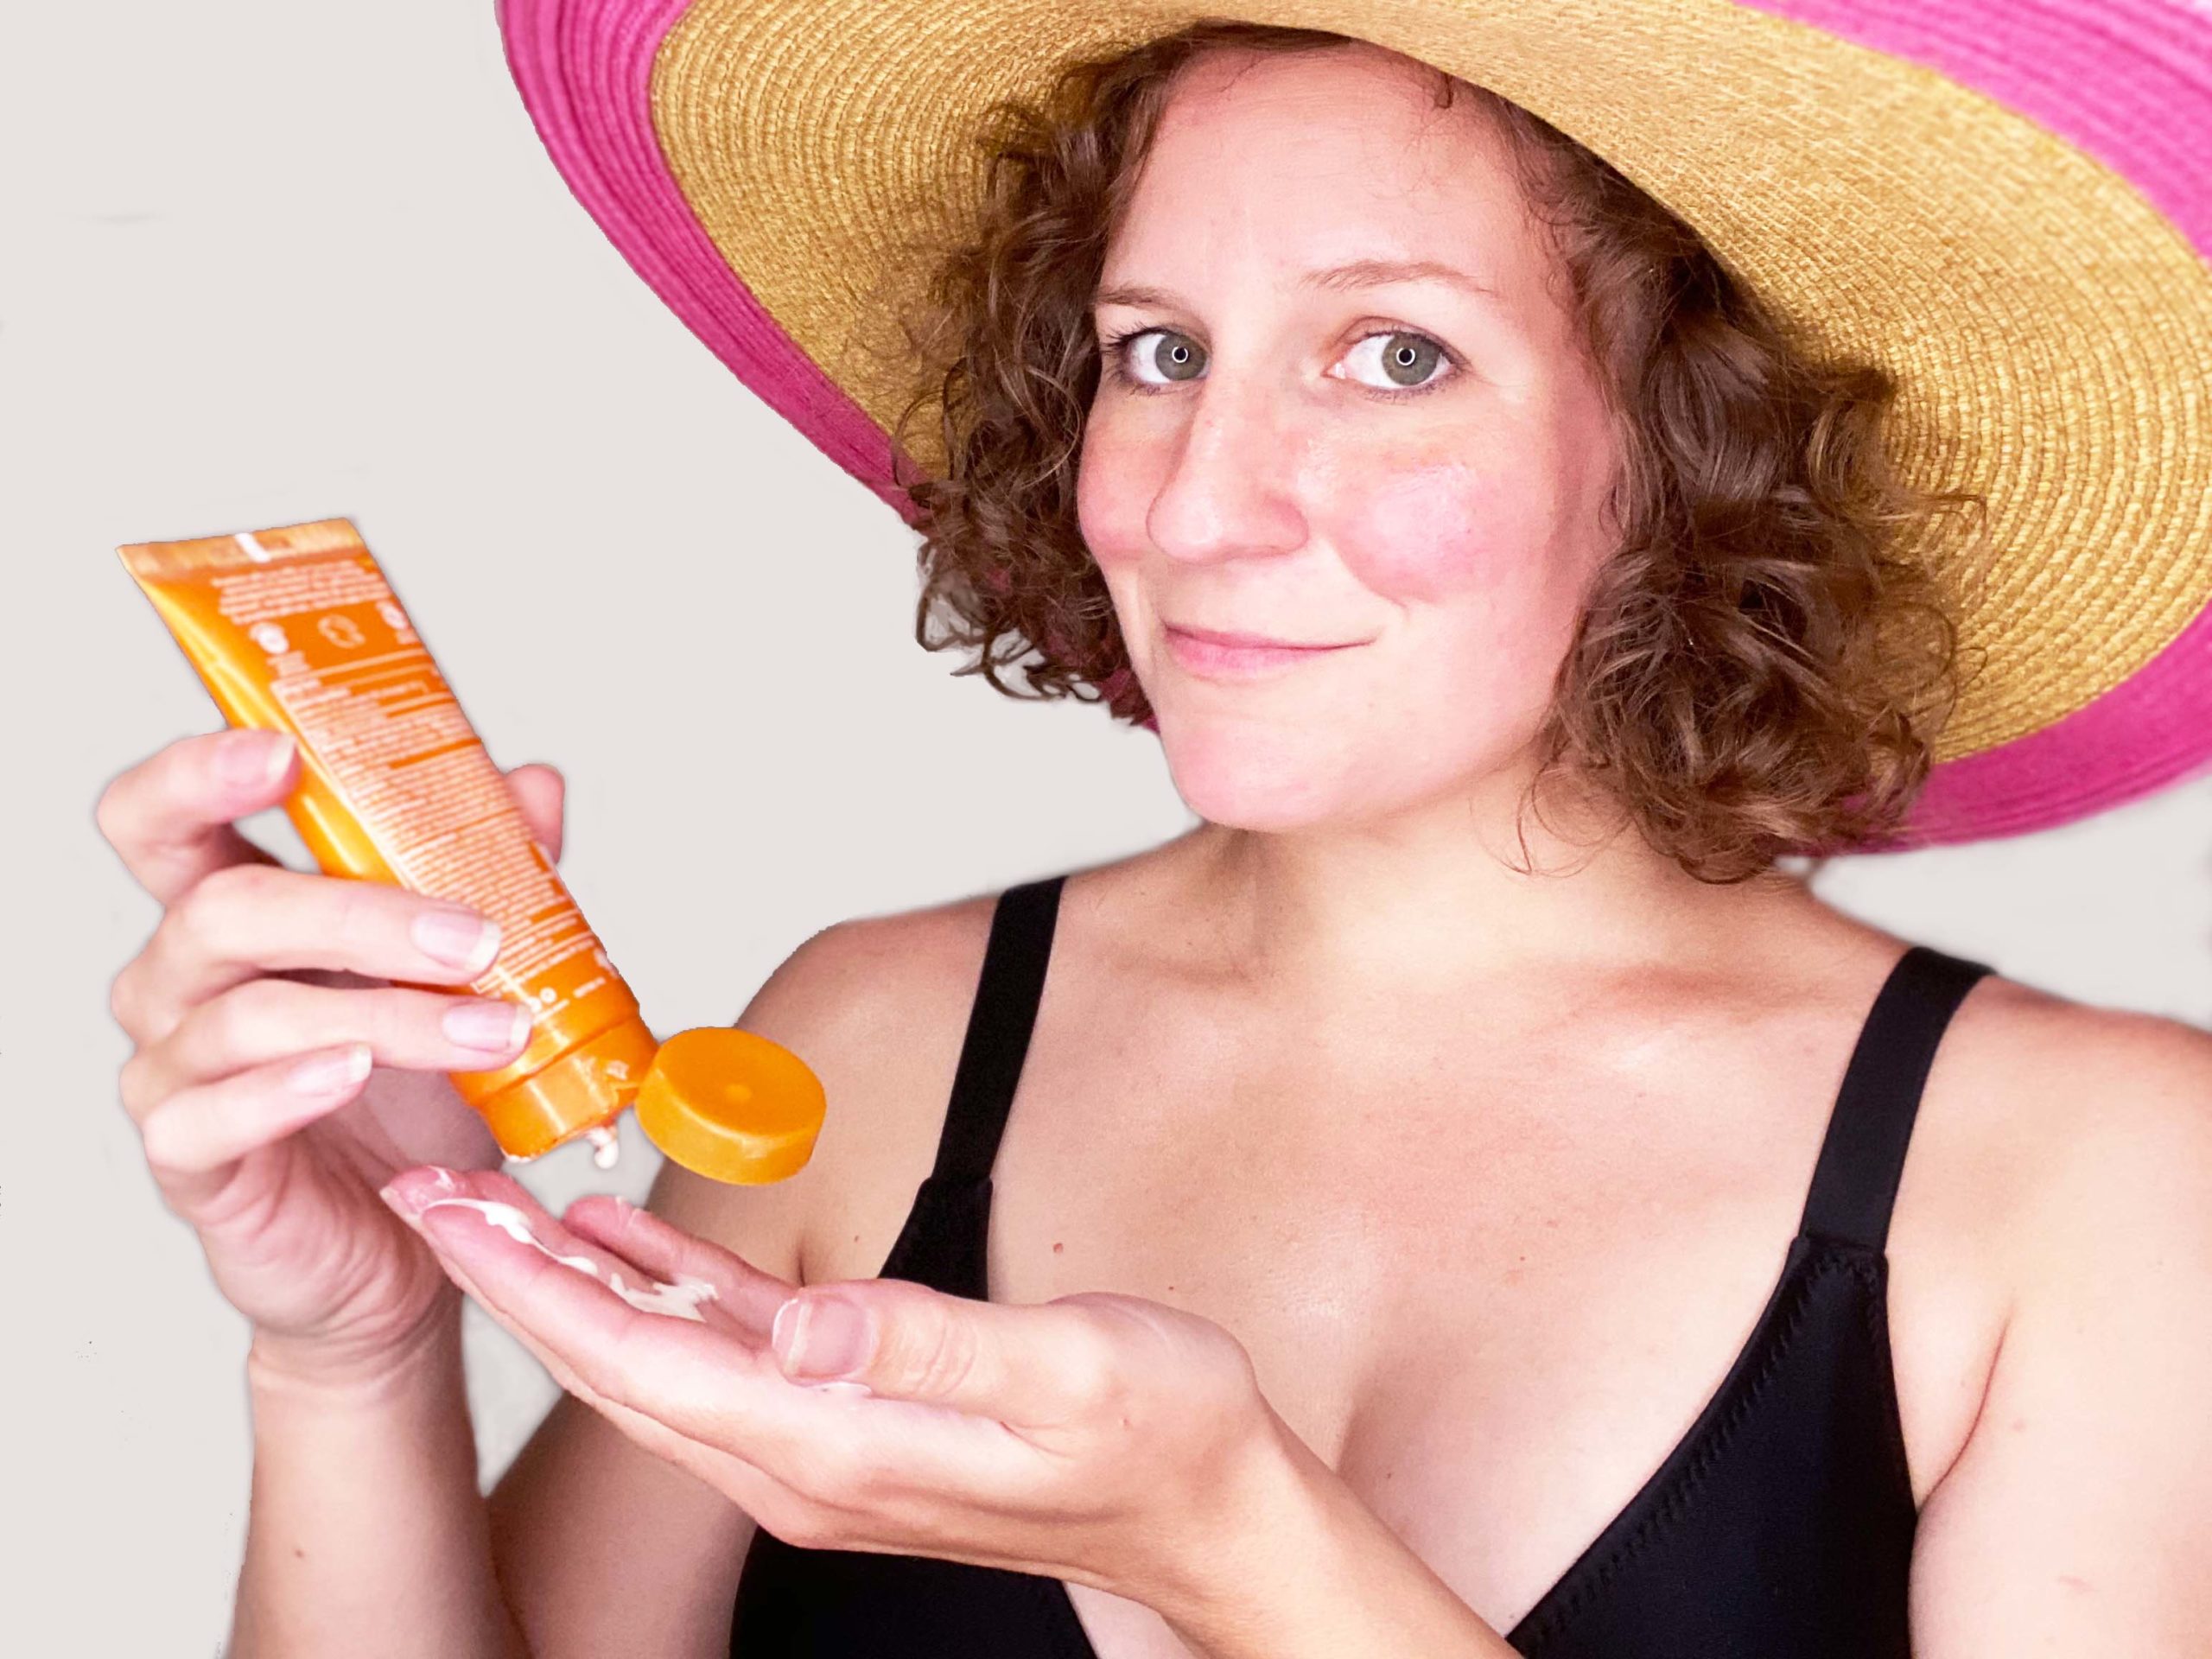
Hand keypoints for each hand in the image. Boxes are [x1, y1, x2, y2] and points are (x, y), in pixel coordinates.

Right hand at [96, 727, 569, 1382]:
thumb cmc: (414, 1100)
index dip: (197, 773)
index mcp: (233, 914)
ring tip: (491, 1028)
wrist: (405, 1242)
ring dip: (386, 1015)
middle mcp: (180, 982)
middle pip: (221, 909)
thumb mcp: (463, 977)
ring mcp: (172, 1070)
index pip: (162, 820)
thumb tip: (532, 785)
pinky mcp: (188, 1159)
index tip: (281, 751)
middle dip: (356, 911)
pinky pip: (211, 1113)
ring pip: (247, 1014)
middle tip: (472, 935)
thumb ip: (489, 874)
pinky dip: (289, 1087)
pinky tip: (353, 1071)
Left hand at [383, 1165, 1290, 1607]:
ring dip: (564, 1287)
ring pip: (652, 1363)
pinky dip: (659, 1296)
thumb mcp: (1067, 1372)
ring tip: (490, 1207)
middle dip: (507, 1281)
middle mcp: (802, 1465)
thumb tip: (800, 1323)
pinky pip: (722, 1358)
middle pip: (614, 1367)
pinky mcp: (848, 1429)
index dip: (530, 1286)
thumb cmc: (1161, 1435)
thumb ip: (926, 1346)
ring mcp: (819, 1454)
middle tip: (423, 1191)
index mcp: (836, 1447)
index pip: (642, 1362)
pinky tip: (622, 1246)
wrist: (1211, 1514)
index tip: (447, 1214)